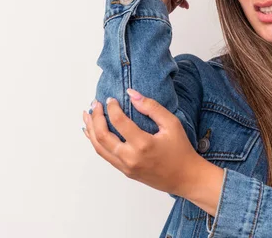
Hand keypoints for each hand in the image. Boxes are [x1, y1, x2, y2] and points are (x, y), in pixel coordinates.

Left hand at [82, 89, 200, 197]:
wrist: (185, 177)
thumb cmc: (181, 150)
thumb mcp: (172, 124)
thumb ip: (152, 107)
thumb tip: (132, 94)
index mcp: (143, 144)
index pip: (119, 122)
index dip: (112, 108)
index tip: (111, 99)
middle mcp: (131, 157)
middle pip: (102, 136)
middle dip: (95, 117)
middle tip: (95, 104)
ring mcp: (126, 167)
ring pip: (99, 148)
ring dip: (91, 130)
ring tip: (87, 116)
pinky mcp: (125, 172)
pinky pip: (105, 156)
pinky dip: (96, 142)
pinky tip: (93, 133)